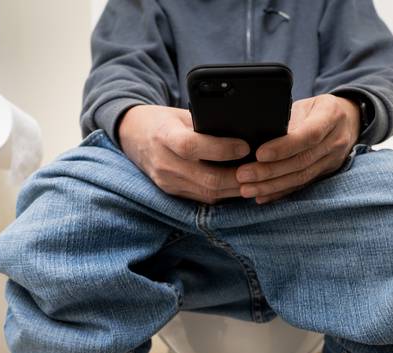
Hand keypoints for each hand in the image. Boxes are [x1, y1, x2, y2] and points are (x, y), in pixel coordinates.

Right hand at [118, 105, 249, 203]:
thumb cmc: (163, 120)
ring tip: (255, 178)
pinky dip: (223, 193)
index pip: (192, 146)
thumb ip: (206, 124)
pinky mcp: (171, 192)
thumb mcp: (181, 114)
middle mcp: (163, 162)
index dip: (222, 149)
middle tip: (260, 169)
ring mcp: (166, 181)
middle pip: (206, 178)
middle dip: (237, 177)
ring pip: (208, 193)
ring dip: (235, 189)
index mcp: (164, 135)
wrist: (132, 135)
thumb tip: (244, 132)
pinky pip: (202, 198)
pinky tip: (239, 185)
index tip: (245, 146)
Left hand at [236, 94, 360, 203]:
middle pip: (301, 161)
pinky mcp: (326, 173)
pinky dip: (280, 192)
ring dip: (271, 186)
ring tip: (246, 189)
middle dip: (269, 171)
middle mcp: (336, 140)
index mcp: (331, 116)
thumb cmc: (317, 108)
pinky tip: (262, 196)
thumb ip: (287, 118)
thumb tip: (257, 136)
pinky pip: (302, 186)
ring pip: (301, 177)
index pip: (308, 135)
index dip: (284, 147)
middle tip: (243, 175)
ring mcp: (333, 160)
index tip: (259, 154)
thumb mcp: (306, 103)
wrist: (347, 120)